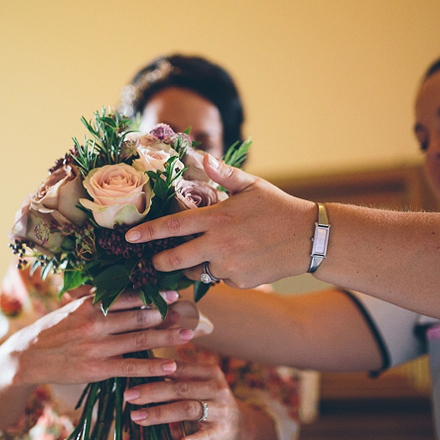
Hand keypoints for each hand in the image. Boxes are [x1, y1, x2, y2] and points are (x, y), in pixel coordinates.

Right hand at [0, 289, 194, 385]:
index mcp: (91, 304)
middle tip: (189, 312)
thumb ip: (95, 299)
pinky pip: (131, 366)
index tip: (174, 293)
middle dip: (166, 315)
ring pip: (139, 339)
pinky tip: (171, 366)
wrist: (28, 357)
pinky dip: (152, 366)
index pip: (128, 296)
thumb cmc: (53, 330)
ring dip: (166, 337)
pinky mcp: (97, 369)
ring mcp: (98, 346)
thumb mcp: (71, 308)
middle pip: (139, 316)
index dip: (153, 295)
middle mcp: (96, 323)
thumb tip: (120, 287)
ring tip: (188, 335)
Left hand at [124, 359, 243, 439]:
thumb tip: (138, 370)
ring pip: (188, 409)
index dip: (154, 370)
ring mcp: (221, 409)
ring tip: (138, 417)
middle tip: (128, 396)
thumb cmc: (208, 401)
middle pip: (180, 388)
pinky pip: (207, 435)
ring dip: (161, 413)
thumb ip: (176, 378)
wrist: (240, 426)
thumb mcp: (197, 385)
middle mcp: (216, 387)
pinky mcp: (223, 431)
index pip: (178, 367)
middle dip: (152, 391)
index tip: (130, 373)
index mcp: (208, 372)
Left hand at [125, 154, 316, 287]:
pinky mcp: (240, 282)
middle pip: (175, 260)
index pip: (173, 227)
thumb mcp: (252, 185)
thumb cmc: (278, 208)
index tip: (130, 239)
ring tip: (210, 253)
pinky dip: (222, 272)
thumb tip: (202, 157)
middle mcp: (219, 245)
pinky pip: (220, 279)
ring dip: (194, 266)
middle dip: (160, 262)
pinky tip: (239, 260)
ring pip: (197, 271)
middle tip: (155, 261)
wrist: (309, 238)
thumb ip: (223, 174)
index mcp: (217, 218)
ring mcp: (229, 266)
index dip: (148, 234)